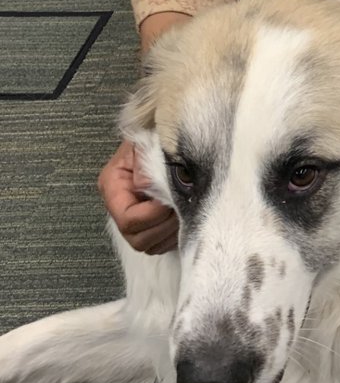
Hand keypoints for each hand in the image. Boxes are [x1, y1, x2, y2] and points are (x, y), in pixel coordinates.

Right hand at [98, 140, 178, 254]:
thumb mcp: (146, 143)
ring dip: (171, 232)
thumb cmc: (153, 138)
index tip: (171, 200)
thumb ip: (146, 163)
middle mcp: (119, 207)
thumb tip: (147, 186)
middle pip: (137, 238)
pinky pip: (160, 245)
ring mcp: (134, 219)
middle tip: (182, 206)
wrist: (162, 137)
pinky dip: (174, 236)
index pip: (127, 219)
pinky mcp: (149, 225)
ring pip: (150, 245)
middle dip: (164, 225)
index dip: (152, 215)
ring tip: (185, 209)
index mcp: (112, 186)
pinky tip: (184, 215)